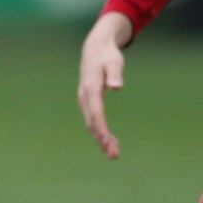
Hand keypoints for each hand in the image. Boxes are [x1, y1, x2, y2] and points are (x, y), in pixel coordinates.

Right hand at [77, 12, 133, 159]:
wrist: (95, 48)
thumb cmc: (107, 55)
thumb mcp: (114, 61)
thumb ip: (115, 74)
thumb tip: (117, 87)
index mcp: (91, 89)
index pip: (96, 113)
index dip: (102, 129)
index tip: (109, 142)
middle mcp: (84, 97)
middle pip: (92, 123)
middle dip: (102, 140)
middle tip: (114, 155)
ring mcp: (84, 101)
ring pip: (91, 124)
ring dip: (102, 139)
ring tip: (114, 153)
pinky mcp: (88, 102)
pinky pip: (93, 120)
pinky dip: (101, 132)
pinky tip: (110, 141)